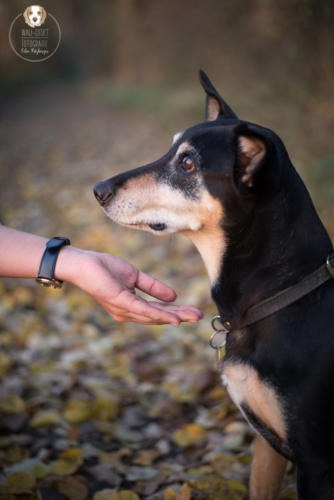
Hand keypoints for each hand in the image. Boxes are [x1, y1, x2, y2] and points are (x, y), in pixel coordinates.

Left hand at [56, 247, 202, 324]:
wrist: (83, 264)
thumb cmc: (103, 268)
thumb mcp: (134, 276)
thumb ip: (153, 287)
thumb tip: (174, 296)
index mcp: (131, 307)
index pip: (158, 311)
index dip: (177, 311)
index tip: (195, 311)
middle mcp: (128, 313)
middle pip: (159, 317)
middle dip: (181, 316)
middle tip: (200, 317)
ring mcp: (124, 309)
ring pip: (154, 316)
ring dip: (176, 317)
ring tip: (193, 316)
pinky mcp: (121, 302)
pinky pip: (144, 310)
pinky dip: (160, 315)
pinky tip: (175, 319)